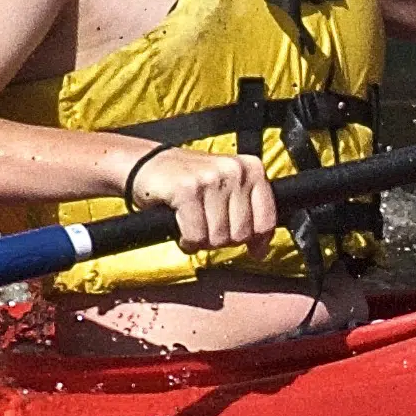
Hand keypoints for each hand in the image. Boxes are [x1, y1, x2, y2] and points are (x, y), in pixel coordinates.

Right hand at [125, 140, 280, 252]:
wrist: (147, 164)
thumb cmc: (190, 181)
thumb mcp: (228, 189)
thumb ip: (249, 214)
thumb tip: (261, 251)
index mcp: (251, 169)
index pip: (267, 220)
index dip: (258, 240)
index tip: (251, 248)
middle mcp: (234, 170)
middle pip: (241, 233)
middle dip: (223, 239)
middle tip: (207, 227)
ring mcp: (211, 178)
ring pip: (219, 237)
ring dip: (203, 241)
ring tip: (193, 225)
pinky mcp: (187, 190)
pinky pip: (196, 235)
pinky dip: (187, 241)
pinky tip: (181, 228)